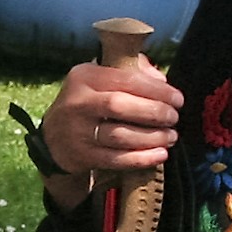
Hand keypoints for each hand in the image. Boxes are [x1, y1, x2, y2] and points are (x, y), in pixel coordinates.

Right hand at [42, 58, 181, 179]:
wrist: (54, 138)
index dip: (155, 90)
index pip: (125, 79)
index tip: (177, 99)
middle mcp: (78, 102)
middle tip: (173, 118)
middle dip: (153, 112)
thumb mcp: (100, 80)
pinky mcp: (82, 156)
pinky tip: (160, 155)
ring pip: (119, 135)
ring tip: (171, 136)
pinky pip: (116, 159)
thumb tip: (162, 81)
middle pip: (120, 106)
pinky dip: (141, 158)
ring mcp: (78, 131)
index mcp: (84, 77)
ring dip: (151, 137)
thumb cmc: (88, 103)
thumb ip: (132, 72)